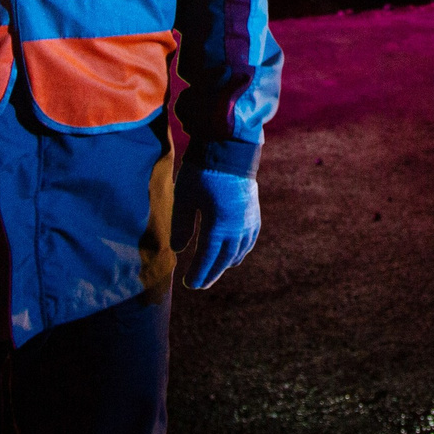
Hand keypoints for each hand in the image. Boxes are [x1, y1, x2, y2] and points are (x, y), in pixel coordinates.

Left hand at [177, 168, 260, 289]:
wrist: (230, 148)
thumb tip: (179, 249)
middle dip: (211, 273)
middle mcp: (237, 228)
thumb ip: (182, 226)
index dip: (198, 273)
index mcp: (219, 226)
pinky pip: (250, 240)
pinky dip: (241, 251)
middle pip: (224, 259)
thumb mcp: (185, 198)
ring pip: (239, 251)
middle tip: (200, 284)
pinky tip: (234, 254)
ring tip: (214, 271)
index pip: (207, 258)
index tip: (189, 284)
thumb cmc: (203, 172)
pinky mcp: (254, 212)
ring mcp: (248, 220)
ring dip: (226, 264)